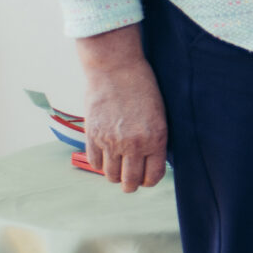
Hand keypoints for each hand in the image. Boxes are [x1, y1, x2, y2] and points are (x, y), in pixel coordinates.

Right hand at [74, 25, 168, 191]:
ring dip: (114, 175)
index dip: (149, 181)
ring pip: (111, 176)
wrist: (115, 67)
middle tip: (129, 179)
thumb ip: (155, 140)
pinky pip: (94, 163)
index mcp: (156, 139)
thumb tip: (150, 163)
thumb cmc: (141, 87)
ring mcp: (111, 141)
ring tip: (117, 166)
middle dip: (131, 184)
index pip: (153, 176)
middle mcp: (134, 144)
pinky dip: (99, 163)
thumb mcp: (159, 114)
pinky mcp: (93, 135)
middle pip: (130, 182)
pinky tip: (105, 155)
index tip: (145, 178)